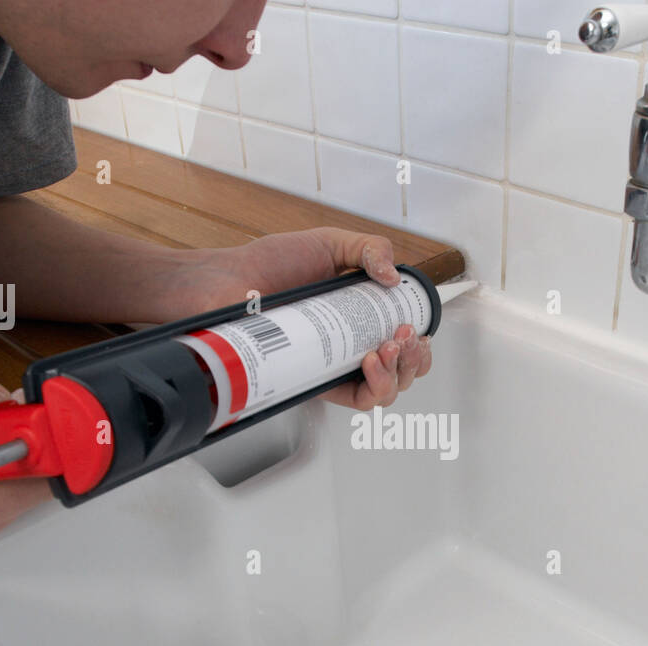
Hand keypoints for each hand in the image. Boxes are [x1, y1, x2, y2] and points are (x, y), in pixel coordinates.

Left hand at [183, 228, 432, 409]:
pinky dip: (376, 385)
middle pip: (403, 372)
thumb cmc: (268, 265)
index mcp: (358, 318)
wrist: (228, 282)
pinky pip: (358, 399)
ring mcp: (333, 367)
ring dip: (400, 372)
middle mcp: (349, 347)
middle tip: (405, 335)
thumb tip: (394, 279)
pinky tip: (370, 359)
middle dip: (415, 358)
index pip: (403, 343)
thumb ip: (369, 248)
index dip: (419, 343)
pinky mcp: (316, 382)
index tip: (416, 325)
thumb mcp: (328, 244)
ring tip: (389, 346)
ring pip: (386, 393)